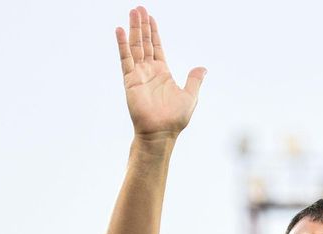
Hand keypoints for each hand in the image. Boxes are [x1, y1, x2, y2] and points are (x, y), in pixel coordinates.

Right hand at [115, 6, 205, 139]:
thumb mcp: (190, 96)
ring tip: (132, 12)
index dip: (153, 32)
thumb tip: (202, 68)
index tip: (150, 17)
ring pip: (135, 46)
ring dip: (133, 29)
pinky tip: (120, 30)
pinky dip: (122, 44)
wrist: (160, 132)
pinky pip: (125, 59)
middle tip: (138, 8)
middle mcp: (149, 71)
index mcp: (162, 72)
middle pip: (144, 42)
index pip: (156, 47)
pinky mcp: (130, 80)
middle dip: (141, 25)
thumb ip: (194, 80)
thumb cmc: (174, 119)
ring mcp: (138, 74)